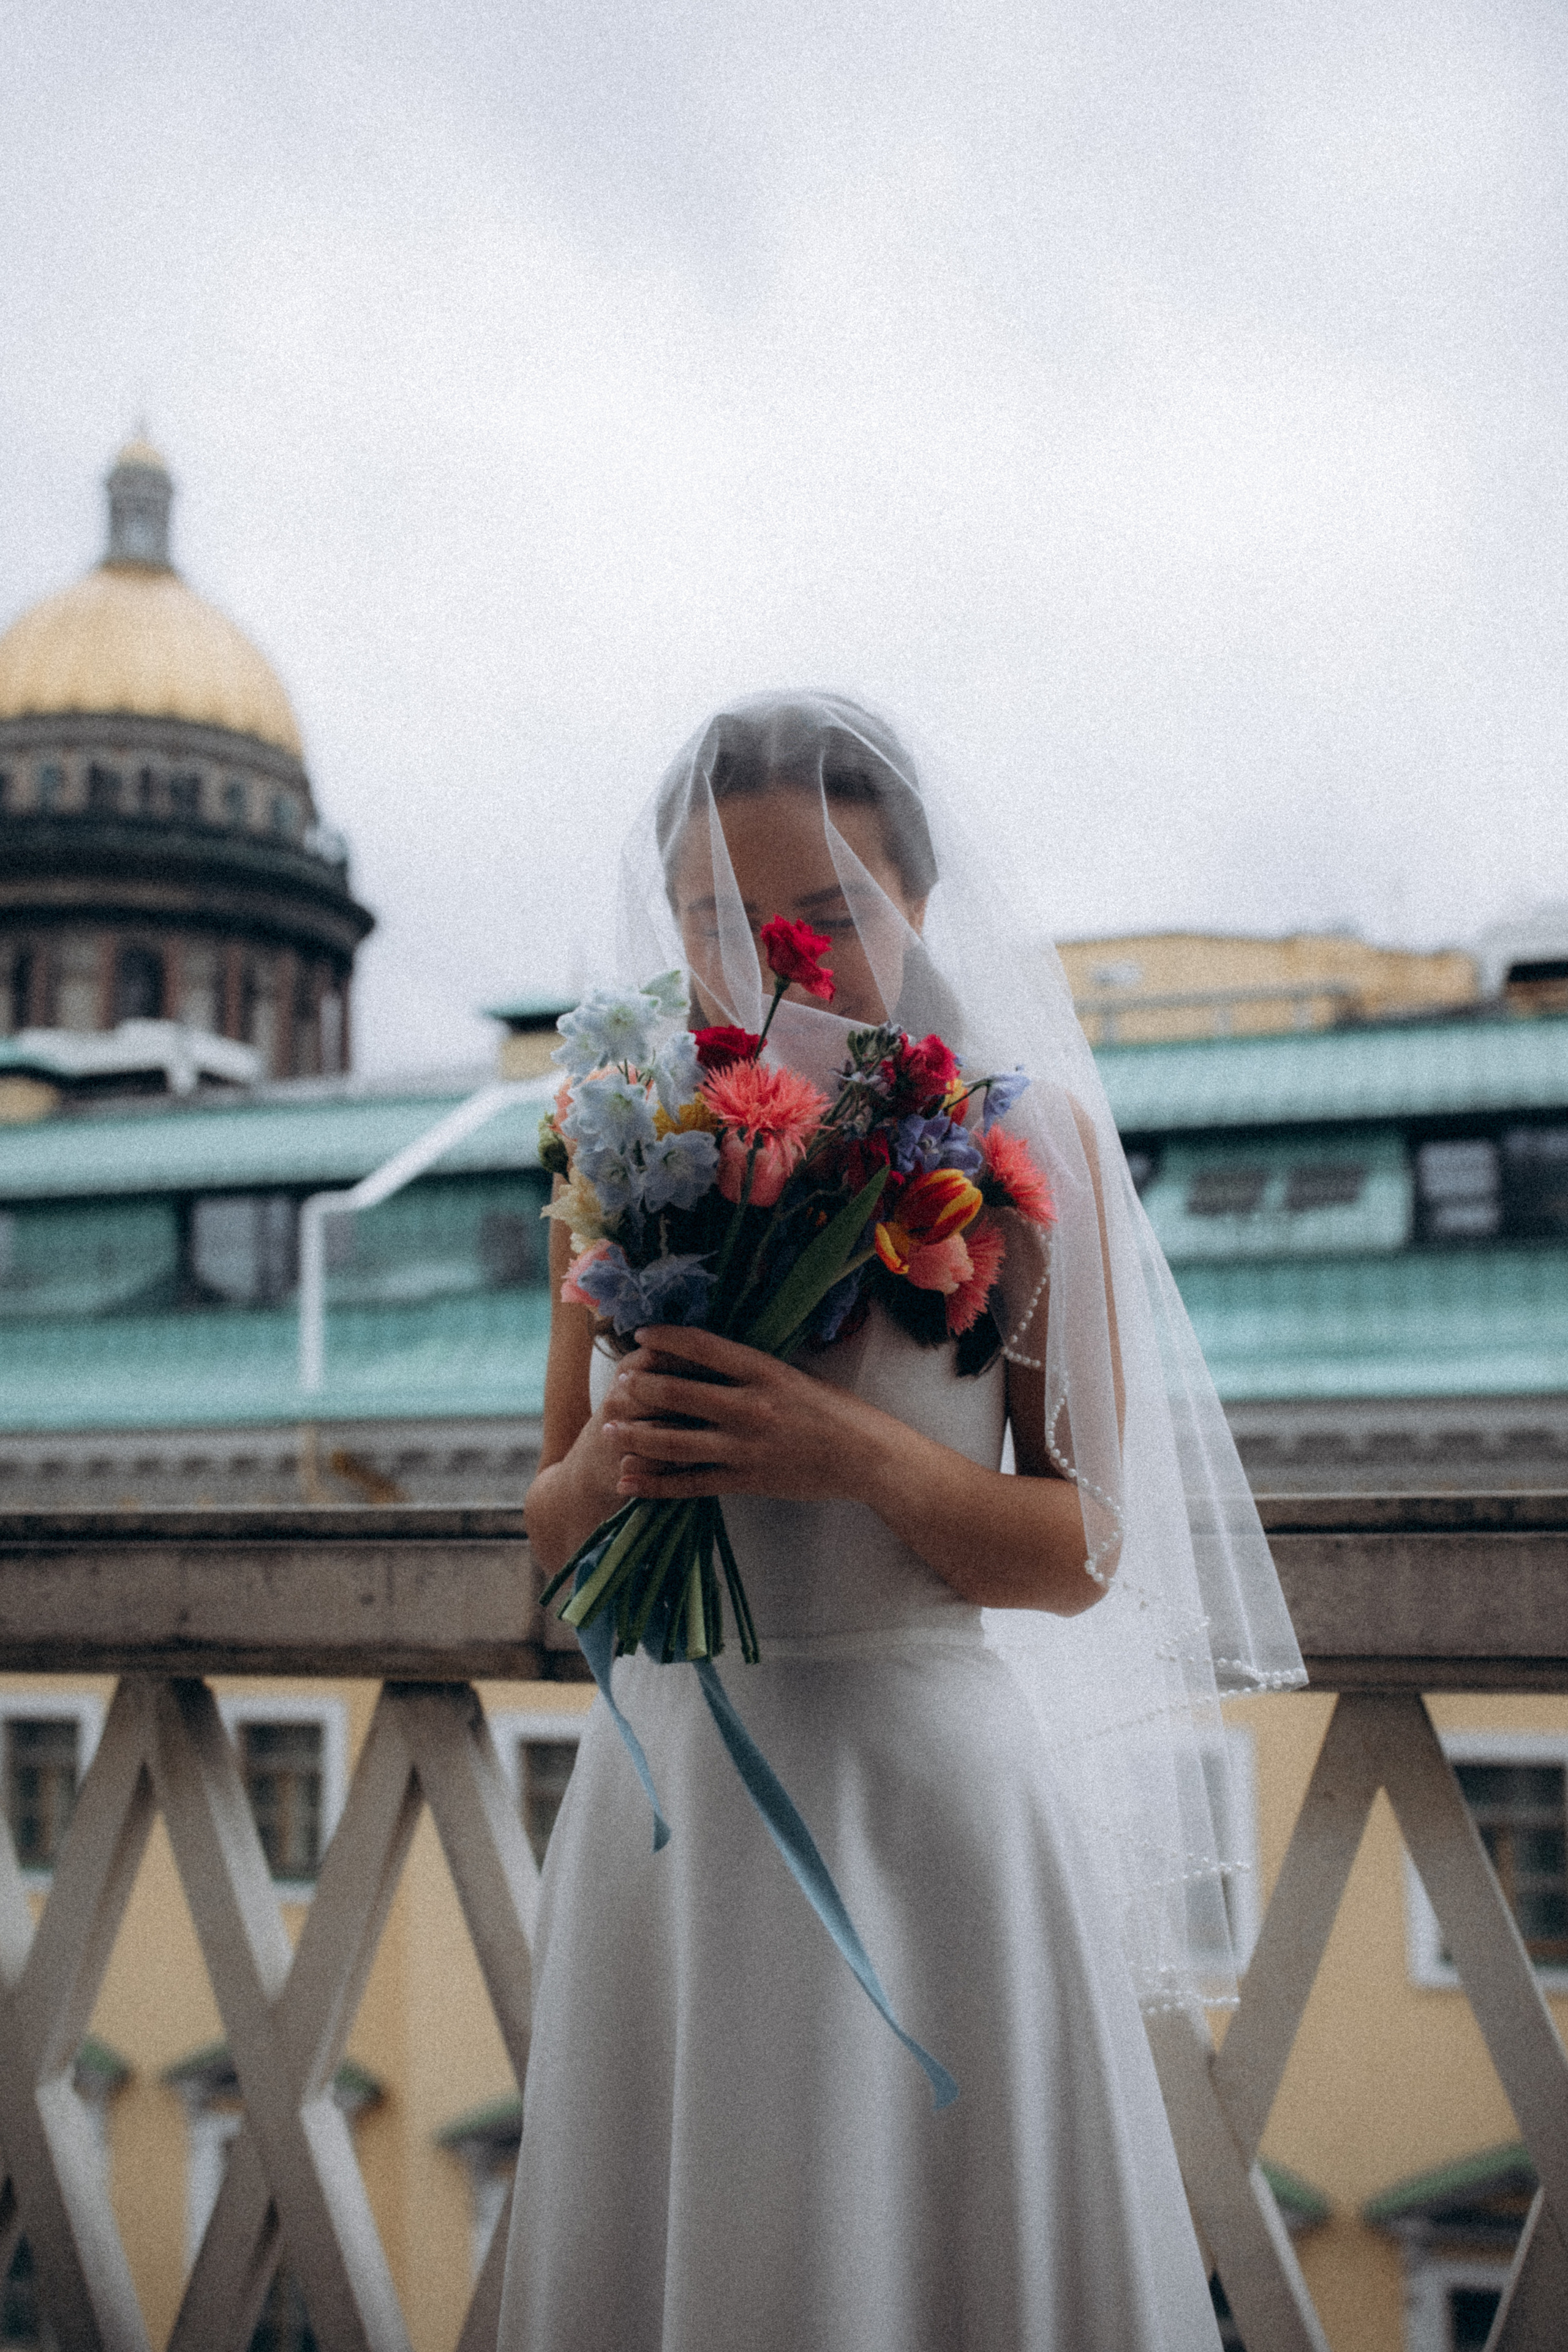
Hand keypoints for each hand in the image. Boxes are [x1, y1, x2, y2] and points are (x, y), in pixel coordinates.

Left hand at [603, 1325, 875, 1503]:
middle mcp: (750, 1406)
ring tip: (607, 1430)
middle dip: (639, 1389)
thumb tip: (707, 1355)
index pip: (703, 1347)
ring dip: (635, 1436)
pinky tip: (628, 1481)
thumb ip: (752, 1369)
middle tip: (618, 1386)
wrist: (867, 1457)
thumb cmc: (834, 1411)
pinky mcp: (747, 1481)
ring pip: (675, 1443)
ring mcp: (746, 1447)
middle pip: (677, 1394)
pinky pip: (690, 1484)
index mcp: (764, 1371)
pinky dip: (655, 1484)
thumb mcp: (795, 1375)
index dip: (665, 1339)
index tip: (640, 1335)